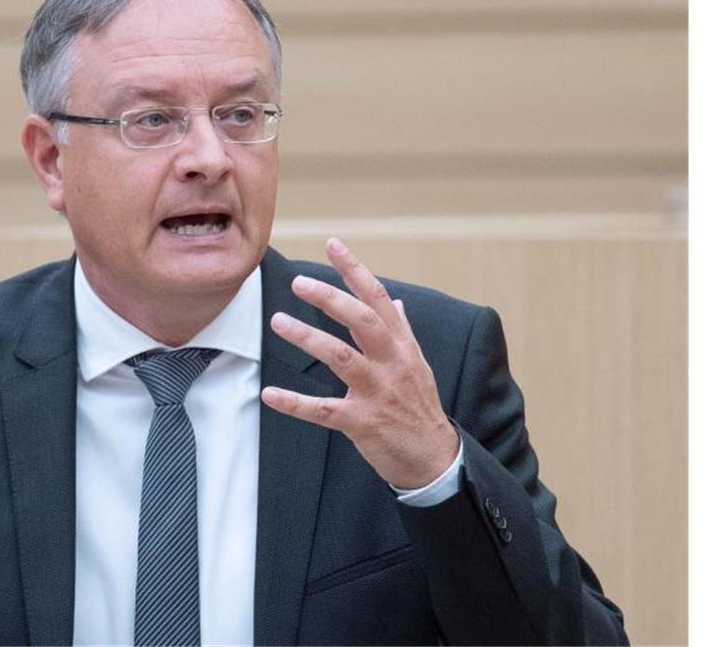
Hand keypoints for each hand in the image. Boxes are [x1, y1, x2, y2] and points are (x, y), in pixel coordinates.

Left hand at [261, 237, 458, 488]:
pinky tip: (269, 394)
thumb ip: (402, 331)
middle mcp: (392, 363)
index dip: (355, 270)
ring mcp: (377, 392)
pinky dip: (293, 403)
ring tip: (278, 321)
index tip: (332, 244)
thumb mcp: (417, 364)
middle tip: (298, 282)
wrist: (434, 459)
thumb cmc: (419, 406)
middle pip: (361, 320)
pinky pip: (323, 410)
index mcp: (402, 345)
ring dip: (307, 337)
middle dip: (329, 298)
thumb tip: (395, 301)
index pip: (378, 298)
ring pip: (340, 357)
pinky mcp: (362, 422)